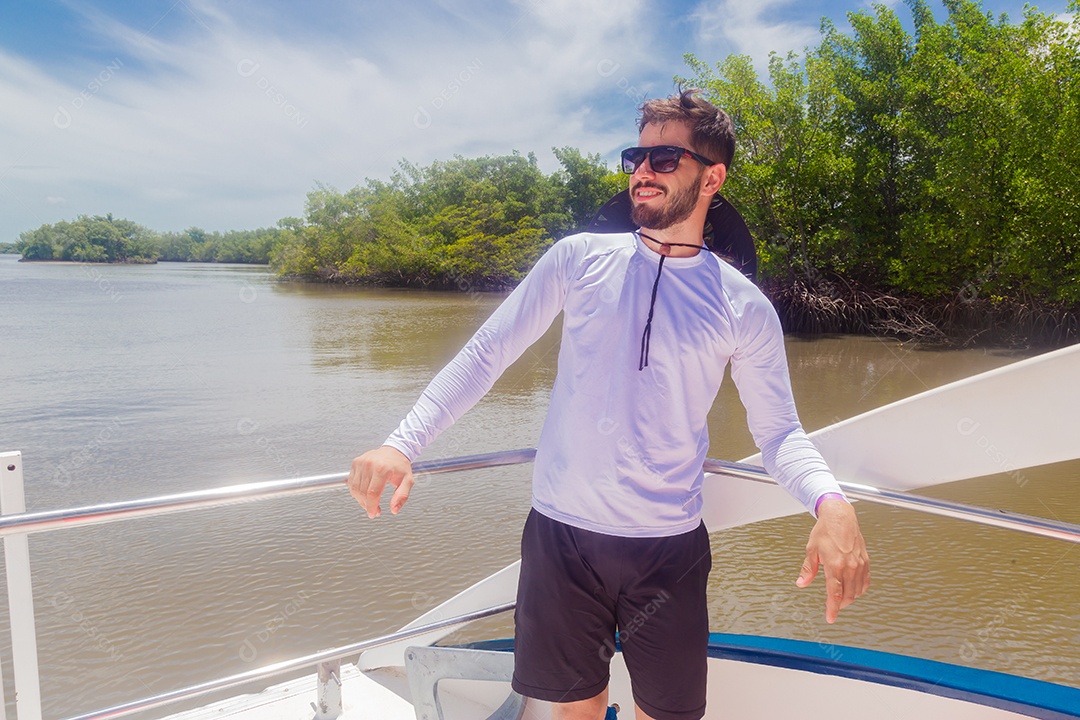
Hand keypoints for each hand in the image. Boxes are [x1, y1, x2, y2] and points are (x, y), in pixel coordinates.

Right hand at [347, 446, 413, 518]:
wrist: (394, 450)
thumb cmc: (400, 465)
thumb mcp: (408, 480)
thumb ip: (402, 496)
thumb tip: (394, 510)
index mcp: (382, 468)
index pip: (372, 493)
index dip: (372, 507)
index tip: (374, 514)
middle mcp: (369, 464)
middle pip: (362, 492)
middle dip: (367, 505)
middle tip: (374, 511)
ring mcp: (361, 462)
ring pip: (355, 489)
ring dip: (360, 500)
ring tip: (369, 503)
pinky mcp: (356, 462)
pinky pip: (351, 482)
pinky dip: (356, 491)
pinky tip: (364, 494)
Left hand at [795, 499, 869, 622]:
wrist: (841, 516)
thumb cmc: (825, 530)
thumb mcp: (811, 550)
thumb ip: (808, 570)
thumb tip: (801, 584)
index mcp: (835, 565)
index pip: (835, 594)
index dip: (832, 609)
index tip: (830, 618)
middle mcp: (849, 566)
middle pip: (847, 595)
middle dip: (840, 604)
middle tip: (832, 607)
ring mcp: (859, 564)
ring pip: (857, 591)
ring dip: (849, 598)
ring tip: (841, 598)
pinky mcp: (865, 561)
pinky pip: (865, 582)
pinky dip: (860, 589)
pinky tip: (853, 589)